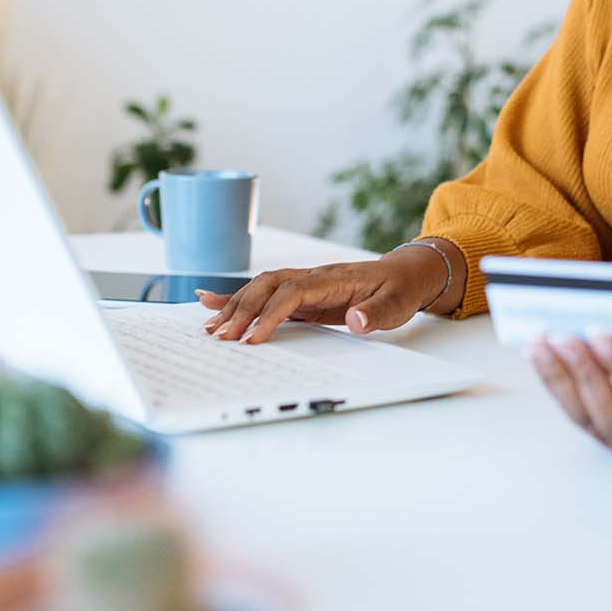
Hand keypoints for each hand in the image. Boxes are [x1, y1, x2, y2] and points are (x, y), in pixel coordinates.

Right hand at [197, 246, 451, 344]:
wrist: (403, 273)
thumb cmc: (398, 289)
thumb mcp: (397, 304)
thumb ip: (377, 313)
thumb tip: (356, 320)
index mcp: (332, 278)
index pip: (293, 292)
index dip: (272, 313)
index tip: (255, 337)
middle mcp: (311, 276)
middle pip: (267, 286)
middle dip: (241, 310)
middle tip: (221, 337)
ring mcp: (302, 283)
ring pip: (259, 288)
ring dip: (233, 306)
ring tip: (209, 328)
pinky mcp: (298, 294)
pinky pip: (263, 294)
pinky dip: (234, 297)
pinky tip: (208, 302)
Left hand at [527, 321, 611, 460]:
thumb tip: (590, 331)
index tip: (601, 335)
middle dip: (584, 376)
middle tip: (563, 338)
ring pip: (584, 418)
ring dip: (558, 379)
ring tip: (540, 345)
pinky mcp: (596, 434)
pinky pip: (572, 410)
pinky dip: (554, 381)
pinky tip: (538, 355)